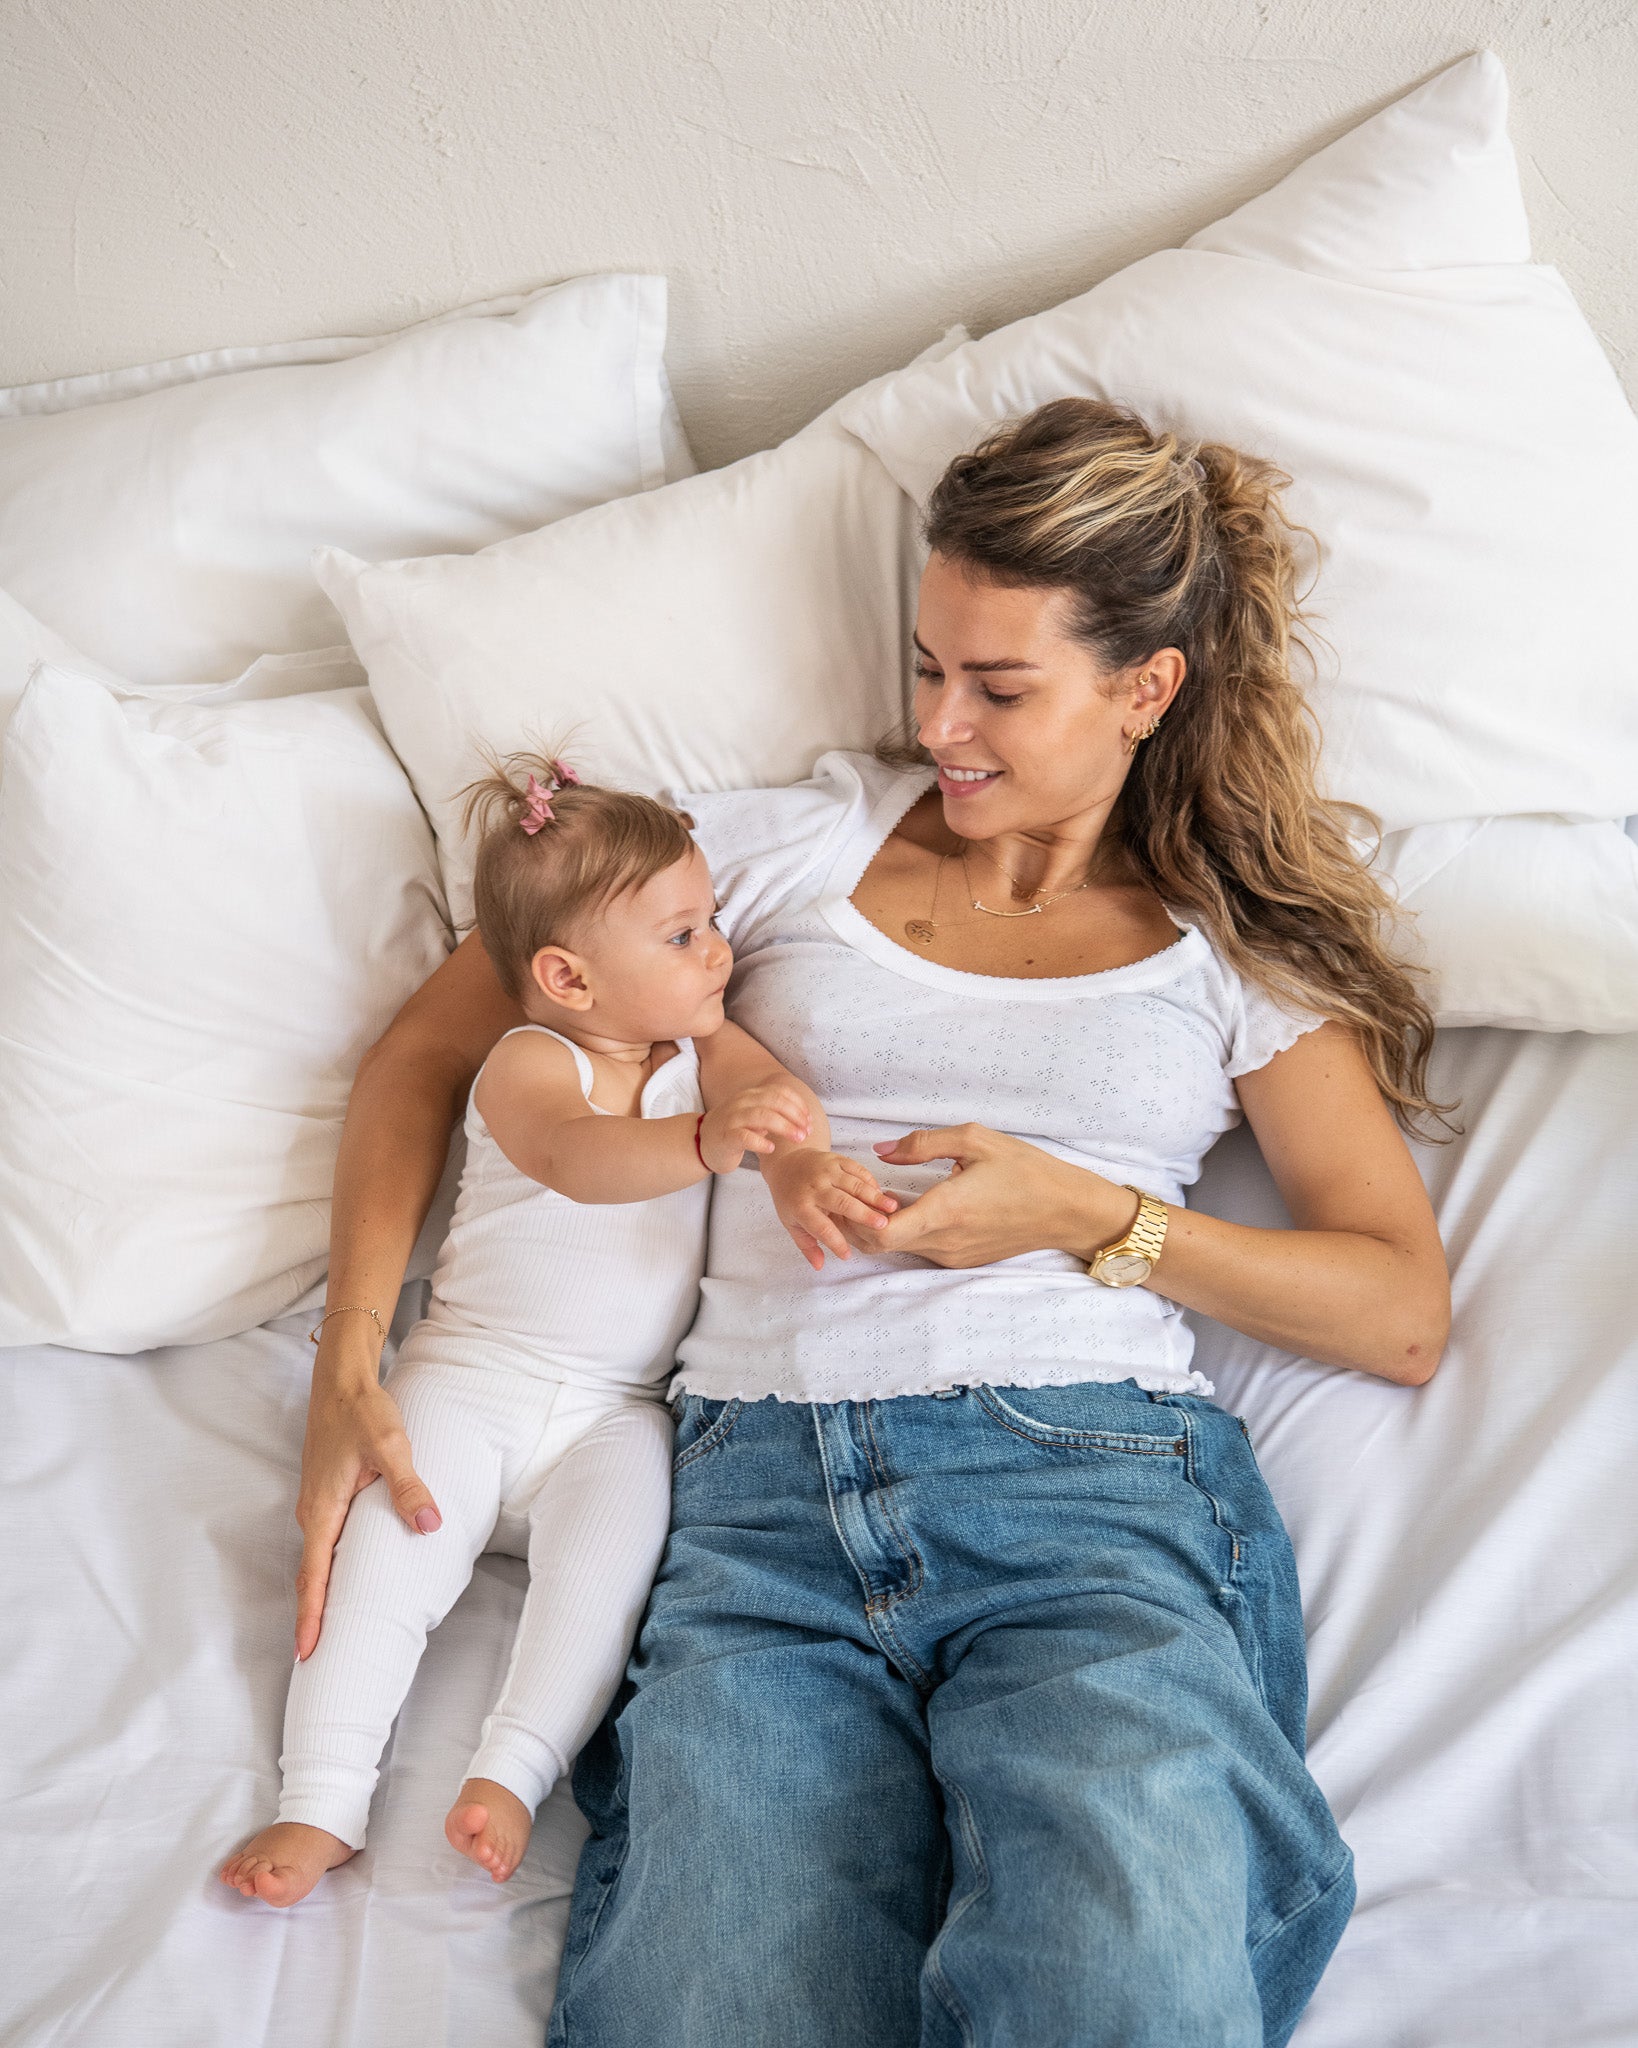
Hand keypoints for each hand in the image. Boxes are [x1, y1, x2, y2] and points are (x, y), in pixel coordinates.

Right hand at [294, 1327, 441, 1660]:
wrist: (340, 1381)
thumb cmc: (362, 1412)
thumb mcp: (391, 1446)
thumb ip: (409, 1487)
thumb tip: (428, 1526)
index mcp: (324, 1509)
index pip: (314, 1576)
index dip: (312, 1616)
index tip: (307, 1652)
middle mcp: (313, 1513)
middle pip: (310, 1577)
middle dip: (312, 1617)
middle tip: (317, 1659)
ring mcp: (317, 1504)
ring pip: (316, 1560)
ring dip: (320, 1594)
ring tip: (330, 1630)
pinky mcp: (325, 1495)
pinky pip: (323, 1542)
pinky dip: (326, 1568)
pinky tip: (343, 1577)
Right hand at [699, 1081, 811, 1173]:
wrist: (701, 1144)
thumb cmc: (734, 1132)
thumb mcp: (755, 1117)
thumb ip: (774, 1113)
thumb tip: (803, 1119)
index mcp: (751, 1095)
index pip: (779, 1091)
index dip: (798, 1104)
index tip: (809, 1120)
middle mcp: (742, 1103)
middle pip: (774, 1101)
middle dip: (795, 1115)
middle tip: (807, 1131)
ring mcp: (732, 1119)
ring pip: (762, 1116)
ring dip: (784, 1127)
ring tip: (798, 1138)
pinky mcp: (725, 1137)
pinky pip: (744, 1136)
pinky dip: (760, 1142)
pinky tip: (771, 1148)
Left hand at [761, 1149, 899, 1268]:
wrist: (787, 1163)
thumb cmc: (791, 1198)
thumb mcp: (791, 1223)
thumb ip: (807, 1245)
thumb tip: (819, 1266)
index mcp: (801, 1206)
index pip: (821, 1228)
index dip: (835, 1243)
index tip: (848, 1255)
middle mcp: (814, 1187)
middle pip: (842, 1203)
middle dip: (864, 1215)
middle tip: (883, 1226)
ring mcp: (826, 1170)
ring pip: (854, 1184)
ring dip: (874, 1196)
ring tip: (892, 1207)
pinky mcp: (836, 1159)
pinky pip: (857, 1169)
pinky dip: (871, 1181)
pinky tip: (881, 1192)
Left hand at [865, 1124, 1137, 1268]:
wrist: (1067, 1209)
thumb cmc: (1025, 1169)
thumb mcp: (974, 1140)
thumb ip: (921, 1144)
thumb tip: (881, 1151)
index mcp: (945, 1210)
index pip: (879, 1234)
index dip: (857, 1215)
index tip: (863, 1188)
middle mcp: (945, 1242)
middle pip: (879, 1245)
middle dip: (861, 1220)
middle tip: (864, 1188)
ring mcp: (953, 1256)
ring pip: (899, 1248)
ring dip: (883, 1225)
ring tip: (886, 1192)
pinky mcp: (962, 1260)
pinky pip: (921, 1249)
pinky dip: (907, 1231)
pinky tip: (914, 1203)